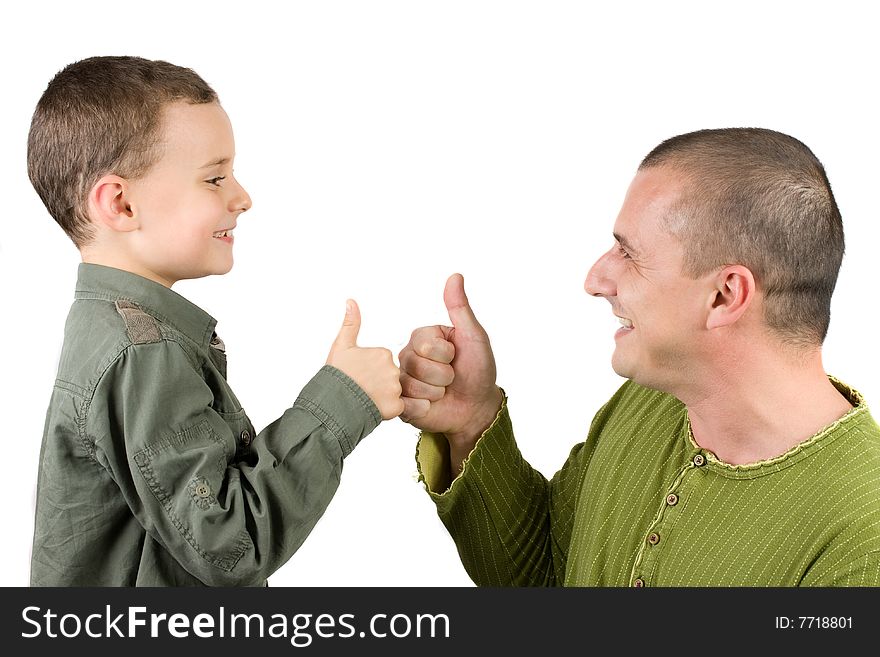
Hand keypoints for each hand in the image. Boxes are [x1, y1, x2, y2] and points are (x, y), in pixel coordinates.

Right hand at [326, 300, 403, 419]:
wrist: (331, 402)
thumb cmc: (336, 375)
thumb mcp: (342, 345)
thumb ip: (351, 323)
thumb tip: (351, 301)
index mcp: (383, 353)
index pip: (383, 362)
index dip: (371, 370)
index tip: (359, 375)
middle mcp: (393, 369)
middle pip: (390, 377)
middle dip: (379, 383)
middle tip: (361, 388)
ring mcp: (395, 388)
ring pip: (394, 392)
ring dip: (383, 397)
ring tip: (365, 399)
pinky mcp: (396, 406)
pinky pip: (398, 408)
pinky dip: (387, 410)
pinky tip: (373, 408)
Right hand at [398, 274, 502, 452]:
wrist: (477, 407)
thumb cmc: (478, 370)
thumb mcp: (474, 337)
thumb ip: (460, 308)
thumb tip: (455, 276)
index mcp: (423, 338)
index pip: (425, 343)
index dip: (446, 354)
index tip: (456, 357)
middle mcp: (408, 356)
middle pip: (416, 364)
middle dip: (442, 375)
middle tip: (451, 378)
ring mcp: (402, 380)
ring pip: (412, 385)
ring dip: (436, 392)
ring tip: (443, 392)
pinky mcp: (401, 404)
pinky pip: (405, 404)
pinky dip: (424, 407)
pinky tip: (432, 406)